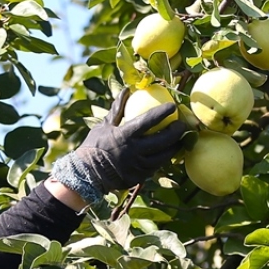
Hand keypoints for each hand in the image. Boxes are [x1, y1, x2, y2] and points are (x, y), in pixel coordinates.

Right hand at [65, 90, 187, 192]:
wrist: (86, 175)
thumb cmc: (94, 146)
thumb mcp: (104, 126)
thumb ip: (117, 109)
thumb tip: (126, 90)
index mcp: (124, 136)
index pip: (148, 121)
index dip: (162, 112)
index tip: (173, 105)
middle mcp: (133, 152)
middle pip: (162, 140)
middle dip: (176, 132)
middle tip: (182, 125)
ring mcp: (138, 167)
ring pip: (162, 157)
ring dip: (174, 148)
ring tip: (180, 140)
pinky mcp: (139, 177)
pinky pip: (155, 167)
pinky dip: (162, 159)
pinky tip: (168, 153)